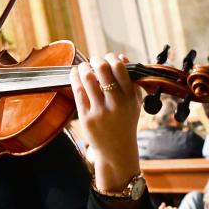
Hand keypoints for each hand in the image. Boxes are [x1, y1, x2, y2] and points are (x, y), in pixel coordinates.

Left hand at [70, 53, 142, 191]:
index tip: (108, 57)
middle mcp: (116, 103)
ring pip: (88, 79)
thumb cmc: (126, 123)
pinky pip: (78, 92)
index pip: (120, 69)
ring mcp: (100, 111)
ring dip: (83, 67)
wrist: (117, 151)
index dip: (112, 57)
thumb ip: (131, 81)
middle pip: (103, 70)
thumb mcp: (134, 103)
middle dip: (96, 60)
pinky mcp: (87, 118)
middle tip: (93, 60)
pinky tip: (74, 75)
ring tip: (83, 66)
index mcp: (130, 98)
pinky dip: (75, 79)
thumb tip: (122, 57)